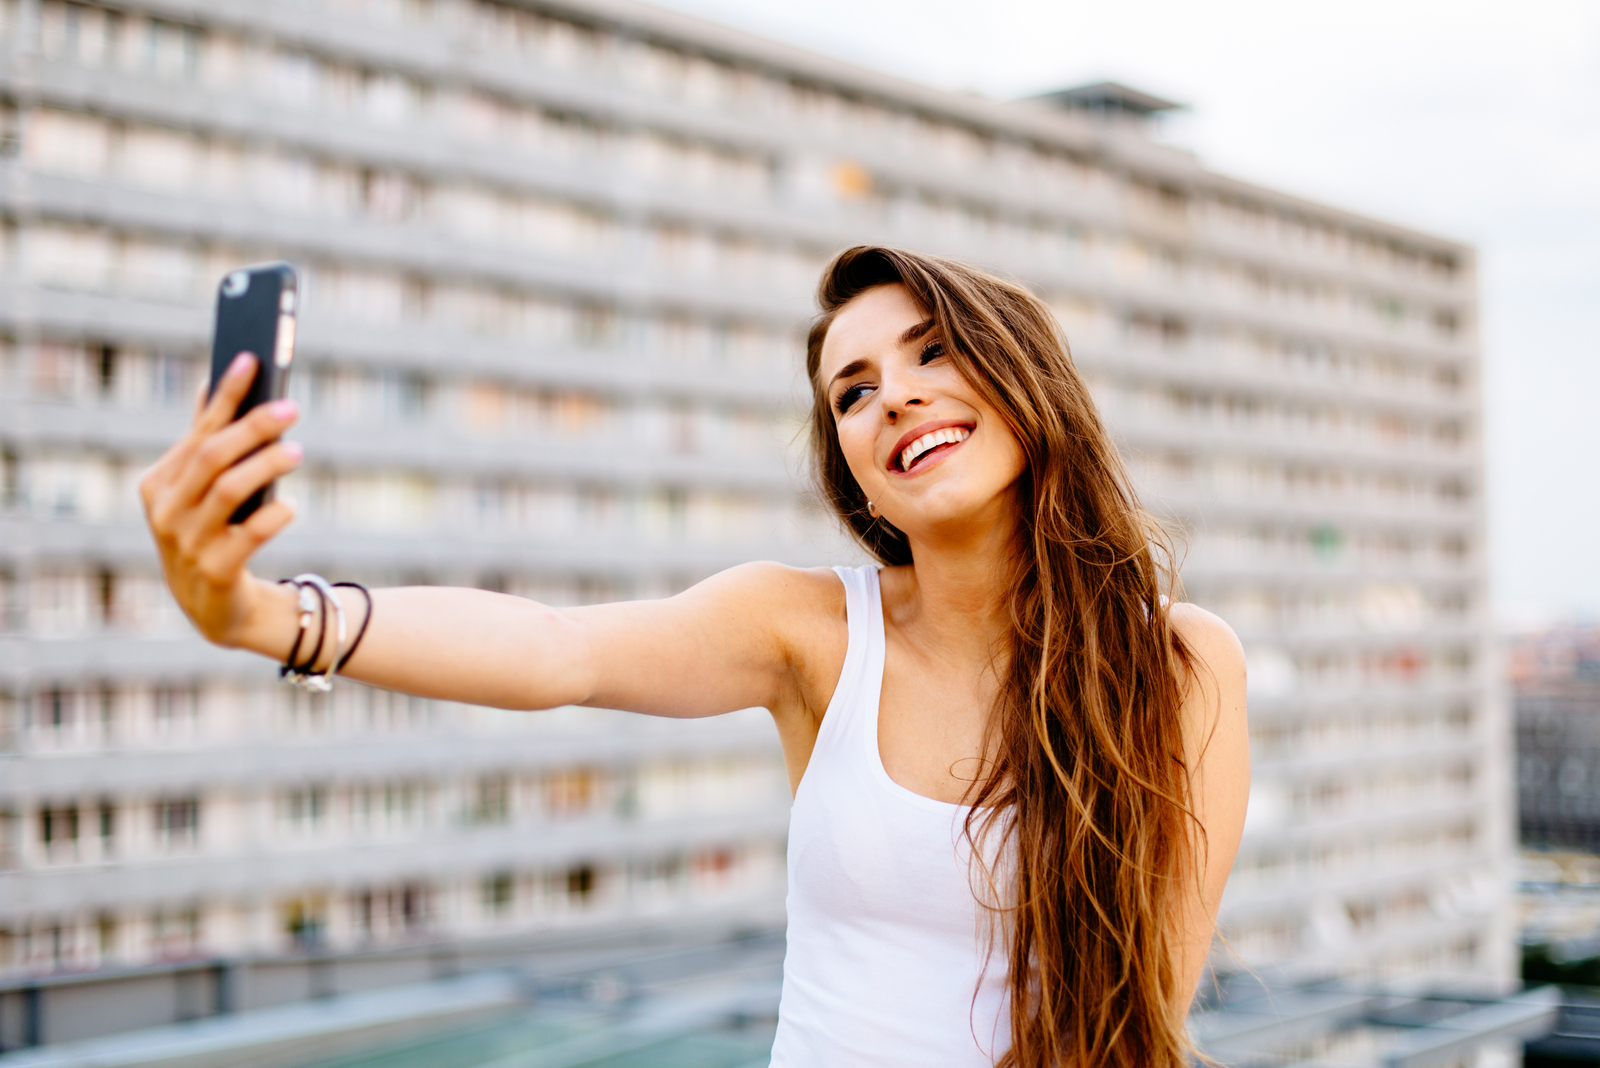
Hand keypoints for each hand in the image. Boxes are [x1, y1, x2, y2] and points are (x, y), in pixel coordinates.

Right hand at [139, 353, 302, 648]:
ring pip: (230, 490)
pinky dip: (274, 516)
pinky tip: (290, 507)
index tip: (251, 359)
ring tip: (296, 450)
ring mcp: (186, 544)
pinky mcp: (214, 572)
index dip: (226, 394)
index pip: (199, 431)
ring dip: (266, 465)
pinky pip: (248, 535)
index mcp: (159, 484)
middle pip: (213, 456)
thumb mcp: (202, 490)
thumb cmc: (213, 535)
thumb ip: (204, 442)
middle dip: (253, 427)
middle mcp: (165, 511)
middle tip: (290, 408)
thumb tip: (209, 384)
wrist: (215, 608)